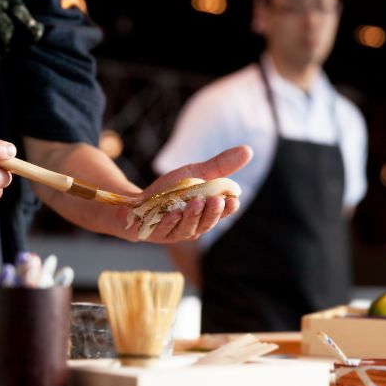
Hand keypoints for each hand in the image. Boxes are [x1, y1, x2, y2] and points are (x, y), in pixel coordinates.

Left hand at [128, 145, 252, 242]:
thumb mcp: (195, 174)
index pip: (221, 214)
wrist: (136, 203)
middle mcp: (192, 227)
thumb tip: (249, 151)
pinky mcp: (154, 234)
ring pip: (186, 227)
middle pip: (205, 223)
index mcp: (205, 214)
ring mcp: (173, 233)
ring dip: (191, 215)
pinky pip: (163, 229)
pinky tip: (172, 212)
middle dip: (211, 213)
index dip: (227, 209)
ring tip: (196, 202)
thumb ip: (219, 166)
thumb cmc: (169, 191)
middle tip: (217, 200)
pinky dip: (169, 221)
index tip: (233, 200)